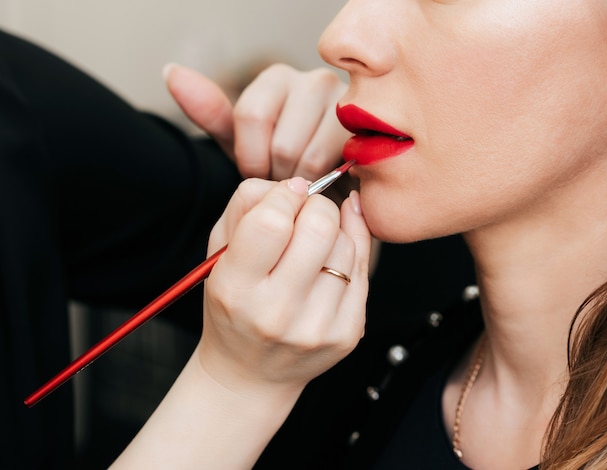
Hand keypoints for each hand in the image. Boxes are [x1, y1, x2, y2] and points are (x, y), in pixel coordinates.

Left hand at [165, 63, 350, 181]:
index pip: (250, 116)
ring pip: (308, 160)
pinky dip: (328, 184)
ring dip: (303, 185)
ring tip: (309, 181)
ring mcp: (349, 106)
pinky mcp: (372, 135)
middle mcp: (315, 80)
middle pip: (280, 143)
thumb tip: (171, 71)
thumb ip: (210, 112)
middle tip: (288, 178)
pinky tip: (331, 180)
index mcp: (277, 78)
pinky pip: (337, 169)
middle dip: (278, 175)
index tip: (259, 170)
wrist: (325, 190)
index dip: (251, 159)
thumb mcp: (241, 142)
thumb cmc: (283, 163)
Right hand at [199, 177, 369, 392]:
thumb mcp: (219, 254)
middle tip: (306, 213)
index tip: (289, 193)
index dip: (285, 194)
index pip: (272, 222)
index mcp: (235, 289)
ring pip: (345, 244)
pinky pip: (363, 268)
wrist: (250, 373)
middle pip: (318, 227)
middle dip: (316, 205)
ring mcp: (317, 326)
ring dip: (333, 230)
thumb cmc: (233, 306)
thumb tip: (298, 184)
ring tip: (314, 242)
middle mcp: (277, 312)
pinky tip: (336, 247)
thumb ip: (246, 207)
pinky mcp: (347, 333)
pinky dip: (352, 247)